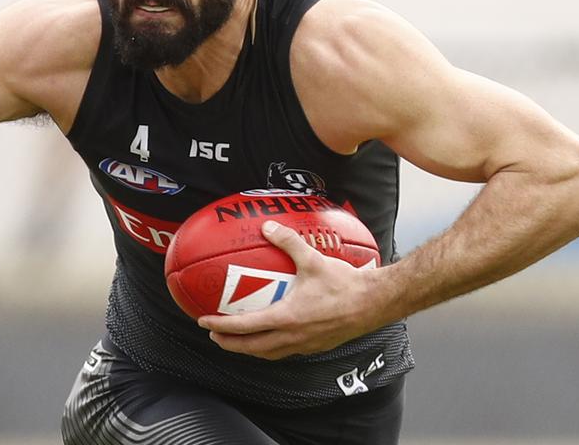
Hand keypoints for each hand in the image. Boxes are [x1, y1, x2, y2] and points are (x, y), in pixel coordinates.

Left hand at [197, 221, 381, 359]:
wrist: (375, 303)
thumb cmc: (344, 283)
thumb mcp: (312, 259)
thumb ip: (288, 242)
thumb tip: (267, 226)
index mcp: (286, 318)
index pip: (244, 327)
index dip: (220, 327)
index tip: (204, 323)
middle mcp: (292, 337)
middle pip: (251, 348)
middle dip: (229, 344)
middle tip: (214, 336)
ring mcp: (304, 345)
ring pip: (268, 353)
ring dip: (248, 349)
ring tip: (236, 340)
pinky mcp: (316, 346)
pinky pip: (284, 351)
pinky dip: (269, 348)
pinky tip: (269, 336)